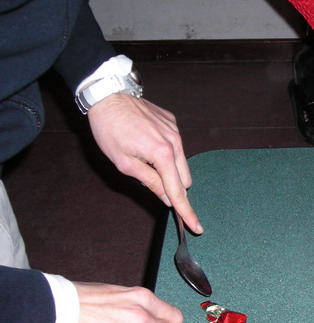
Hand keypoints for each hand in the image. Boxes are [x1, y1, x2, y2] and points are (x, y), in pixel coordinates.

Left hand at [87, 94, 201, 233]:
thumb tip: (166, 197)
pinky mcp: (172, 122)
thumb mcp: (124, 162)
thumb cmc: (110, 130)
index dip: (186, 211)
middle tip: (151, 182)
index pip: (177, 191)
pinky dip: (166, 150)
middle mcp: (175, 143)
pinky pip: (175, 145)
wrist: (109, 95)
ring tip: (143, 157)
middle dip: (173, 187)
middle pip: (184, 179)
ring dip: (169, 168)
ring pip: (182, 162)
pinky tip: (145, 140)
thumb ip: (149, 181)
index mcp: (162, 155)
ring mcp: (175, 131)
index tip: (197, 227)